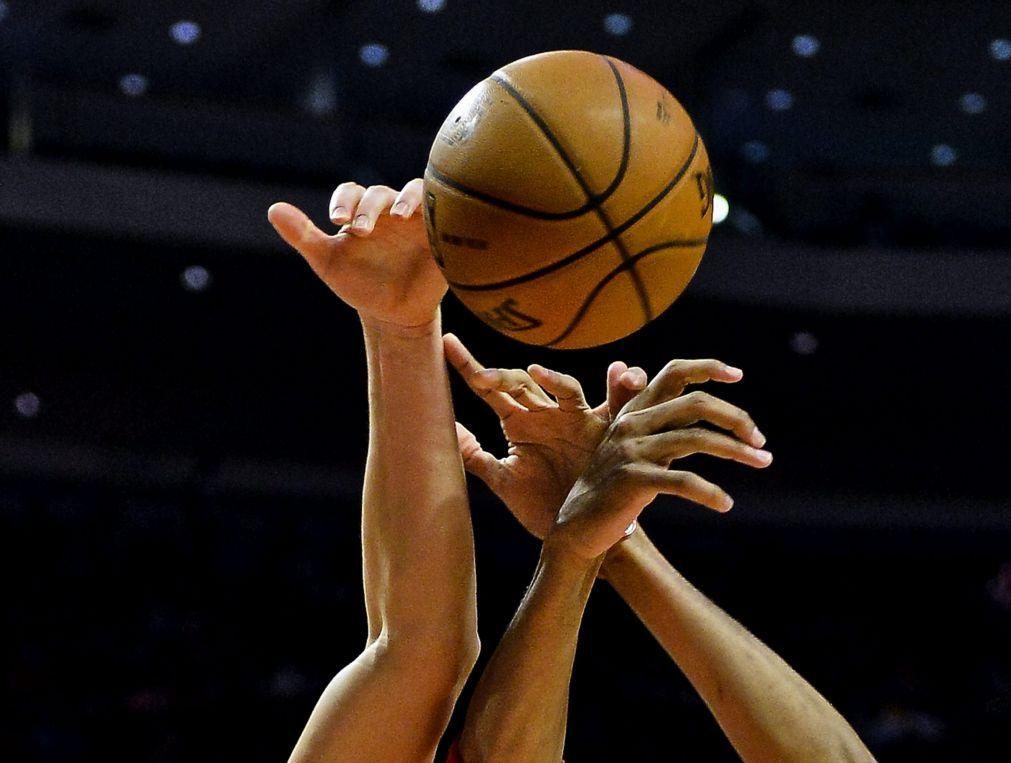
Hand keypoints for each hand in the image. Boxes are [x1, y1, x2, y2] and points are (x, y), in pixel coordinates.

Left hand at [267, 179, 445, 328]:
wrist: (394, 315)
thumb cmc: (361, 286)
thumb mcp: (328, 262)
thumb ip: (303, 236)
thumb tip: (273, 209)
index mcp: (361, 213)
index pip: (351, 193)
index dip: (344, 201)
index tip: (336, 220)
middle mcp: (389, 211)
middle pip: (380, 193)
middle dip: (369, 208)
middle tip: (361, 230)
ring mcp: (417, 220)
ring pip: (415, 191)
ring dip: (407, 199)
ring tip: (400, 216)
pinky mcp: (441, 232)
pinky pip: (443, 211)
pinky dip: (435, 210)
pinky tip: (426, 222)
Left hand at [446, 333, 645, 537]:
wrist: (575, 534)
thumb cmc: (541, 504)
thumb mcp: (503, 479)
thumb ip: (474, 455)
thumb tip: (445, 429)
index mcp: (519, 422)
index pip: (491, 390)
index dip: (469, 367)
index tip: (448, 344)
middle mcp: (546, 414)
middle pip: (522, 384)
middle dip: (501, 377)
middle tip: (482, 379)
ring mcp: (575, 419)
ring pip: (563, 387)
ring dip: (550, 378)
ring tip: (534, 373)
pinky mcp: (604, 431)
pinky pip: (614, 403)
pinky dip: (621, 385)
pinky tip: (618, 373)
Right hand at [549, 360, 772, 559]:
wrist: (579, 523)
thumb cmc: (615, 483)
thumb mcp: (636, 445)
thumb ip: (662, 421)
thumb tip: (701, 404)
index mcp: (636, 410)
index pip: (674, 373)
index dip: (708, 368)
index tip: (738, 375)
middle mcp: (633, 424)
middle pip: (695, 404)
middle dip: (735, 418)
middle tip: (760, 440)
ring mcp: (631, 451)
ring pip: (696, 440)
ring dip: (736, 451)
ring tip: (762, 462)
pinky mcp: (633, 480)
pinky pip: (683, 480)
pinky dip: (710, 492)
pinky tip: (725, 504)